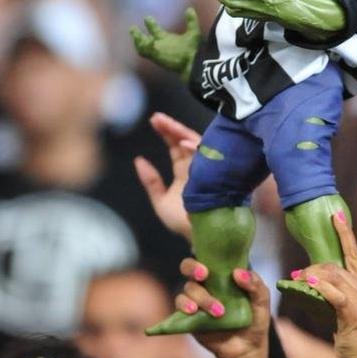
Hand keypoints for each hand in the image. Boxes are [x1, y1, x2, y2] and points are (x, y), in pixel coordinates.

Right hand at [130, 7, 200, 76]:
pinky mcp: (156, 56)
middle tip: (132, 28)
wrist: (193, 64)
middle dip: (138, 34)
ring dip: (137, 39)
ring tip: (133, 30)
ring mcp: (157, 52)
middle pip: (146, 40)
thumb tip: (190, 9)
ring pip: (143, 46)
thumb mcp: (193, 33)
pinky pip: (146, 50)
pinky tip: (145, 39)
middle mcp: (160, 46)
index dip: (151, 24)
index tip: (146, 18)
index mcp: (167, 40)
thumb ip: (191, 21)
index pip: (156, 31)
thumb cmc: (193, 50)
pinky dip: (143, 45)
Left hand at [134, 112, 199, 239]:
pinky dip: (199, 148)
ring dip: (183, 133)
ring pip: (198, 144)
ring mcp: (209, 170)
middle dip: (172, 128)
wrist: (203, 239)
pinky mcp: (217, 174)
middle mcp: (198, 168)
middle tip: (157, 118)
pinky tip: (185, 143)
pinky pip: (211, 156)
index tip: (154, 120)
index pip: (176, 148)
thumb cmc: (184, 224)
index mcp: (185, 172)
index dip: (166, 133)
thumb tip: (138, 159)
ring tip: (167, 125)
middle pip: (185, 141)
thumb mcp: (161, 203)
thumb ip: (151, 182)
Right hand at [174, 260, 270, 357]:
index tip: (211, 258)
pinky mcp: (188, 316)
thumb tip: (238, 273)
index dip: (203, 252)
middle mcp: (206, 284)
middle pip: (188, 267)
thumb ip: (255, 285)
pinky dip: (185, 306)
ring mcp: (196, 299)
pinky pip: (180, 306)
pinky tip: (194, 312)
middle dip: (192, 268)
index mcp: (223, 275)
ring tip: (219, 312)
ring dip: (201, 297)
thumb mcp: (262, 301)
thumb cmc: (255, 320)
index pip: (208, 256)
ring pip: (188, 289)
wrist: (247, 349)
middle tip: (204, 275)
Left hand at [292, 212, 356, 357]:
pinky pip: (334, 293)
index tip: (337, 214)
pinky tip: (308, 284)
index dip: (345, 233)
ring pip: (332, 274)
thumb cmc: (352, 342)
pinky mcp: (355, 312)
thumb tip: (312, 284)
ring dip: (310, 276)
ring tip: (296, 283)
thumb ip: (333, 296)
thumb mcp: (342, 314)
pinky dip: (320, 287)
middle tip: (295, 275)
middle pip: (335, 264)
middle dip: (313, 267)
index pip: (354, 253)